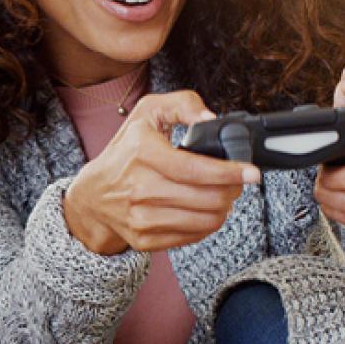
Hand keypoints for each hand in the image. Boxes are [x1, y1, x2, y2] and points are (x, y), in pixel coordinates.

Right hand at [64, 89, 260, 253]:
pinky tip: (203, 209)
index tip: (251, 172)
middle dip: (232, 189)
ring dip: (224, 208)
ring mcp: (141, 217)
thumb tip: (211, 119)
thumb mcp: (148, 113)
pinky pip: (193, 236)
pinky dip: (207, 224)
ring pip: (205, 220)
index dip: (229, 172)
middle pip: (207, 198)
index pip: (195, 169)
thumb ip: (183, 104)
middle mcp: (139, 188)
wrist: (92, 195)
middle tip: (236, 181)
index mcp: (142, 152)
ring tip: (222, 195)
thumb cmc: (125, 151)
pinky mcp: (144, 239)